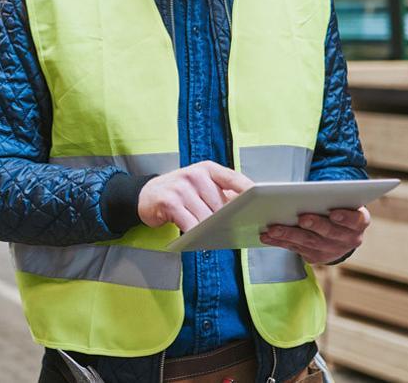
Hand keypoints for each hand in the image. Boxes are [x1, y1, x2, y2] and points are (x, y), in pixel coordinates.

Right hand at [138, 162, 253, 230]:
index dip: (249, 190)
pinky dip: (195, 235)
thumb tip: (244, 213)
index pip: (234, 178)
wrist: (145, 195)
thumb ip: (219, 194)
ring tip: (211, 236)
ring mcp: (181, 187)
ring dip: (210, 231)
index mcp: (207, 169)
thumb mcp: (199, 186)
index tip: (262, 202)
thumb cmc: (178, 193)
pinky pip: (190, 224)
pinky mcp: (169, 202)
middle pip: (221, 205)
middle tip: (231, 231)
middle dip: (227, 221)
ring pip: (206, 217)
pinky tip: (196, 239)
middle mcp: (195, 175)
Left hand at [259, 206, 370, 264]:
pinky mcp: (316, 257)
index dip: (346, 218)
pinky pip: (297, 249)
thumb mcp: (339, 200)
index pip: (356, 220)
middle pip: (330, 233)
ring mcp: (332, 250)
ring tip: (273, 229)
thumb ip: (330, 196)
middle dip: (315, 225)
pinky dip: (281, 242)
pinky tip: (268, 236)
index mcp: (359, 221)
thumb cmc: (335, 207)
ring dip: (290, 235)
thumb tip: (306, 190)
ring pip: (310, 243)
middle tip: (301, 218)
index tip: (334, 213)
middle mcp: (349, 239)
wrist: (337, 232)